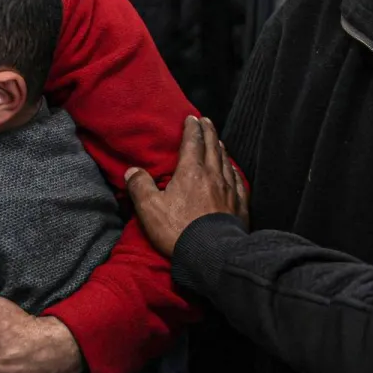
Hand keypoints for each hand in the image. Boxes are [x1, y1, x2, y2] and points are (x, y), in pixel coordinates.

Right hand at [126, 116, 247, 257]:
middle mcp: (213, 176)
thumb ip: (140, 187)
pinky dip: (233, 170)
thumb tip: (132, 171)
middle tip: (206, 120)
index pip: (192, 143)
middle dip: (208, 132)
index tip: (191, 118)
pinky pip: (237, 181)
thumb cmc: (178, 230)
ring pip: (226, 162)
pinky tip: (232, 170)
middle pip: (212, 147)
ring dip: (221, 148)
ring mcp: (229, 191)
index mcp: (191, 172)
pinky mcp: (239, 206)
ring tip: (218, 141)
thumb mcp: (149, 209)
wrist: (212, 254)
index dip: (191, 129)